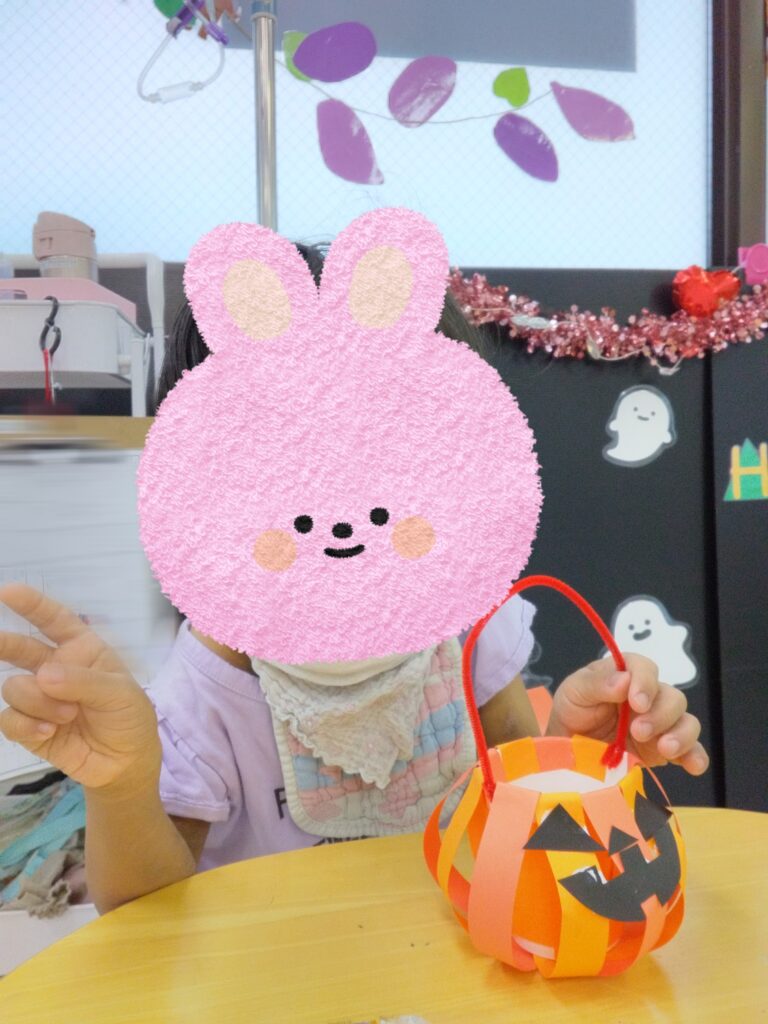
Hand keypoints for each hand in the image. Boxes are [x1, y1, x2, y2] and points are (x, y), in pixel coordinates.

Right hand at [0, 584, 160, 790]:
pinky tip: (49, 732)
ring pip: (15, 687)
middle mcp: (55, 668)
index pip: (55, 620)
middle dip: (3, 642)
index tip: (8, 591)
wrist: (126, 762)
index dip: (32, 604)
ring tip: (68, 716)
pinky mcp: (28, 727)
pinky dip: (27, 725)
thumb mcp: (121, 694)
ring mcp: (39, 698)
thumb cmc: (129, 717)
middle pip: (19, 648)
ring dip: (39, 702)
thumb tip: (43, 675)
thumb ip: (84, 682)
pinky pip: (9, 719)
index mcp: (82, 650)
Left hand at [547, 653, 708, 775]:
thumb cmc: (573, 711)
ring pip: (686, 722)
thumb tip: (624, 680)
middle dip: (659, 714)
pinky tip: (692, 765)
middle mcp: (649, 696)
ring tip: (664, 748)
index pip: (645, 668)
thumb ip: (596, 683)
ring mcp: (660, 724)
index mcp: (626, 674)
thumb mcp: (574, 692)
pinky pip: (691, 751)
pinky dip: (695, 756)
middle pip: (671, 697)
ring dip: (680, 735)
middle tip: (638, 731)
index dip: (645, 682)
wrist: (569, 749)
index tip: (637, 701)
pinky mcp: (665, 750)